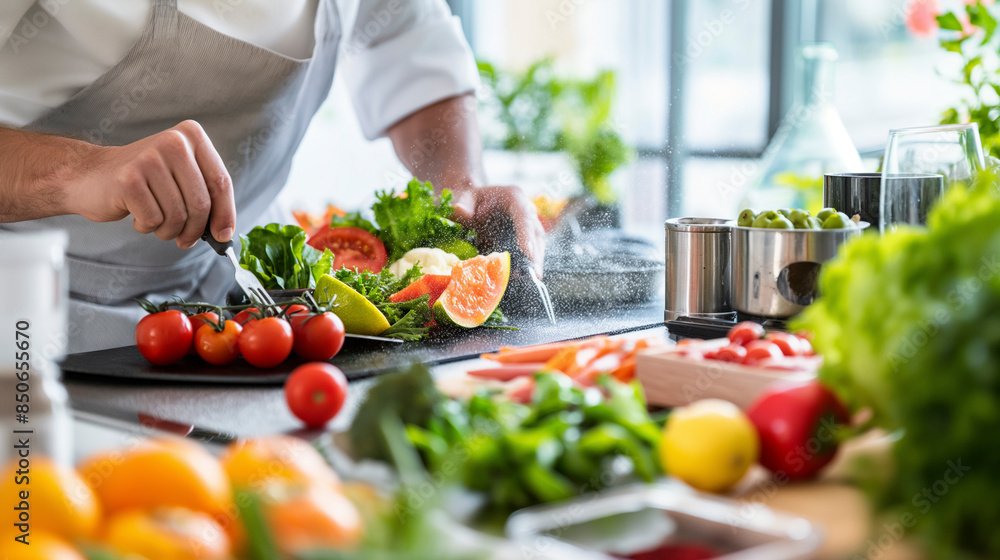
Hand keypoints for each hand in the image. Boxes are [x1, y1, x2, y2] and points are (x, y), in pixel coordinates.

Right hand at [67, 120, 235, 248]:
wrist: (90, 175)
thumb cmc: (143, 181)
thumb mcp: (180, 177)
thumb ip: (205, 196)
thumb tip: (225, 233)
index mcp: (191, 136)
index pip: (221, 182)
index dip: (225, 214)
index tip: (223, 235)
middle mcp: (173, 142)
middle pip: (201, 203)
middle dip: (195, 230)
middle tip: (184, 239)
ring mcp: (149, 159)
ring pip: (178, 216)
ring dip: (169, 230)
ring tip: (156, 221)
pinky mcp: (129, 180)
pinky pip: (154, 220)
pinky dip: (147, 227)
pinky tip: (136, 214)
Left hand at [450, 185, 545, 275]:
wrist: (473, 202)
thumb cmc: (470, 199)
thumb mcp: (464, 198)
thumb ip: (463, 204)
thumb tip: (458, 210)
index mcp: (514, 196)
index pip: (524, 216)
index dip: (526, 235)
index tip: (527, 253)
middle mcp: (526, 209)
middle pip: (535, 232)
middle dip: (535, 254)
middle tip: (534, 275)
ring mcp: (528, 224)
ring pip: (537, 243)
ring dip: (534, 262)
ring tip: (531, 280)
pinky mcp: (525, 237)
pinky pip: (530, 251)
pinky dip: (527, 264)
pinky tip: (524, 278)